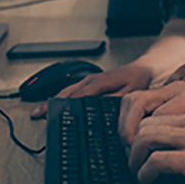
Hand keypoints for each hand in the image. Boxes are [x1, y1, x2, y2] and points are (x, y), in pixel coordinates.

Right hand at [29, 63, 154, 117]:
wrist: (147, 68)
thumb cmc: (141, 80)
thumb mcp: (131, 93)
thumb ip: (114, 102)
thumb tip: (99, 111)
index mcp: (99, 82)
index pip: (76, 96)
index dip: (63, 106)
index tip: (52, 115)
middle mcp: (91, 80)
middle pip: (65, 93)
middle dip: (50, 104)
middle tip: (38, 114)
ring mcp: (90, 80)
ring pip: (66, 90)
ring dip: (52, 100)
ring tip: (40, 111)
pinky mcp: (91, 83)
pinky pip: (72, 90)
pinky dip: (61, 97)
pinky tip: (56, 104)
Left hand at [126, 104, 184, 183]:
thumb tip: (177, 152)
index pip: (162, 111)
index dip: (146, 130)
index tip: (142, 147)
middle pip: (148, 121)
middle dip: (134, 143)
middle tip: (134, 160)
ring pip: (146, 137)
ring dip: (136, 157)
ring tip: (137, 172)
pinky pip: (156, 162)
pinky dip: (145, 174)